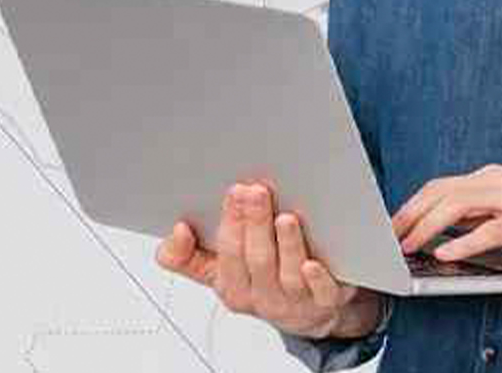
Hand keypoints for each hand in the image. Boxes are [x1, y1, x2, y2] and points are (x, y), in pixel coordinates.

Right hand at [155, 182, 385, 339]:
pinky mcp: (325, 303)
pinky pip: (320, 294)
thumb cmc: (261, 281)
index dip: (229, 223)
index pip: (227, 255)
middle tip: (255, 191)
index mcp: (233, 287)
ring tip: (285, 218)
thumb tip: (176, 230)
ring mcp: (295, 301)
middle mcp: (263, 296)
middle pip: (256, 260)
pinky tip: (313, 263)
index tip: (231, 193)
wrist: (307, 312)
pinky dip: (317, 279)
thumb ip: (187, 256)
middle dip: (254, 222)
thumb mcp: (219, 272)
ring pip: (288, 274)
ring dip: (286, 244)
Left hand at [391, 165, 501, 261]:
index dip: (413, 203)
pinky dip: (460, 242)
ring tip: (407, 244)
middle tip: (388, 233)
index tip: (395, 221)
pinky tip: (444, 252)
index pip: (442, 185)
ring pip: (454, 206)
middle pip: (439, 191)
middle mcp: (501, 181)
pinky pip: (486, 232)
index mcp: (498, 176)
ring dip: (424, 226)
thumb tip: (456, 226)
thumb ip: (491, 209)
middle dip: (408, 213)